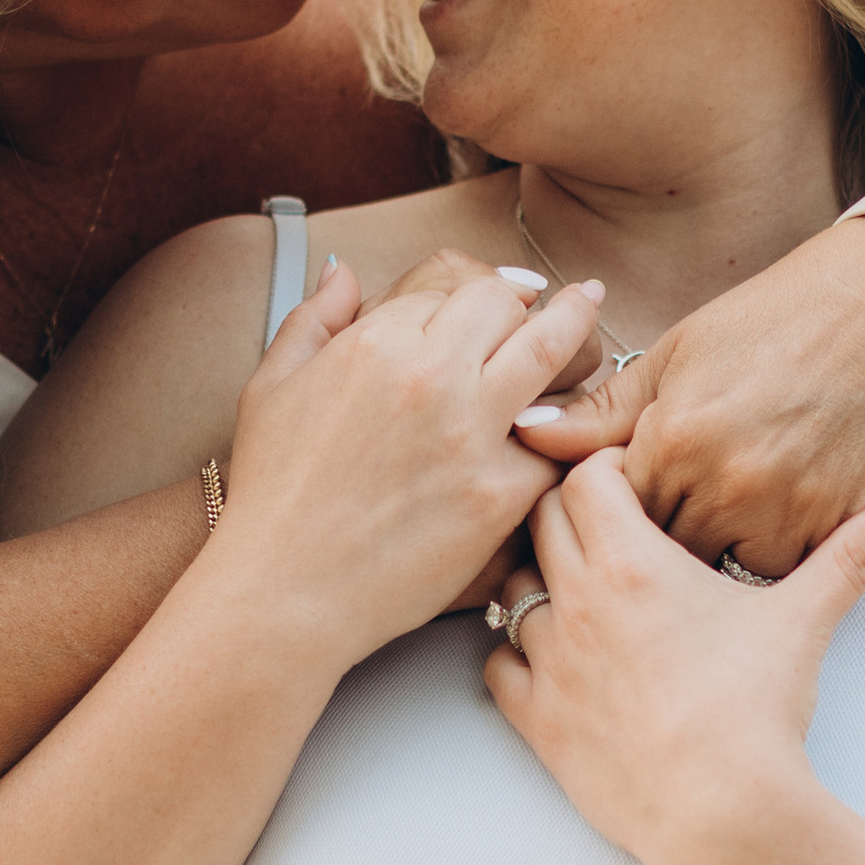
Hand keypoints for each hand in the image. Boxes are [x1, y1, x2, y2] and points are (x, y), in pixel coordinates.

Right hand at [211, 258, 605, 674]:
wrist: (283, 591)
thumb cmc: (271, 494)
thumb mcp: (270, 387)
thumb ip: (312, 318)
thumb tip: (344, 273)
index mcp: (374, 341)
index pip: (452, 286)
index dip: (476, 293)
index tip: (500, 298)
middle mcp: (428, 376)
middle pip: (509, 306)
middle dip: (534, 301)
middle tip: (570, 298)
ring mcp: (470, 434)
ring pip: (552, 353)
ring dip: (578, 333)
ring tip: (594, 315)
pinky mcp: (499, 494)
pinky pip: (558, 443)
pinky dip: (570, 430)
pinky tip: (581, 421)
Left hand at [483, 447, 864, 864]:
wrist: (722, 813)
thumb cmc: (758, 711)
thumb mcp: (805, 621)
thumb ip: (853, 557)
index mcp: (631, 563)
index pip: (585, 478)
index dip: (606, 472)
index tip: (633, 485)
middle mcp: (575, 602)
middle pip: (539, 522)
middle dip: (568, 515)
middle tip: (607, 532)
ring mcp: (548, 663)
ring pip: (510, 592)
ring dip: (538, 583)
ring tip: (582, 595)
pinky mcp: (536, 721)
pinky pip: (498, 665)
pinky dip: (518, 656)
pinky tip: (556, 662)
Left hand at [510, 214, 864, 576]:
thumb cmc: (779, 320)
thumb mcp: (681, 352)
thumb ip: (606, 409)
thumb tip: (530, 436)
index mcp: (676, 438)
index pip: (602, 511)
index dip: (600, 511)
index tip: (608, 506)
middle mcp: (726, 486)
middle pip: (653, 555)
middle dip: (639, 554)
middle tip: (645, 537)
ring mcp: (786, 516)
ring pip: (714, 576)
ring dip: (698, 569)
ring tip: (696, 543)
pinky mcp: (837, 533)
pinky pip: (777, 580)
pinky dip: (758, 570)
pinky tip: (750, 544)